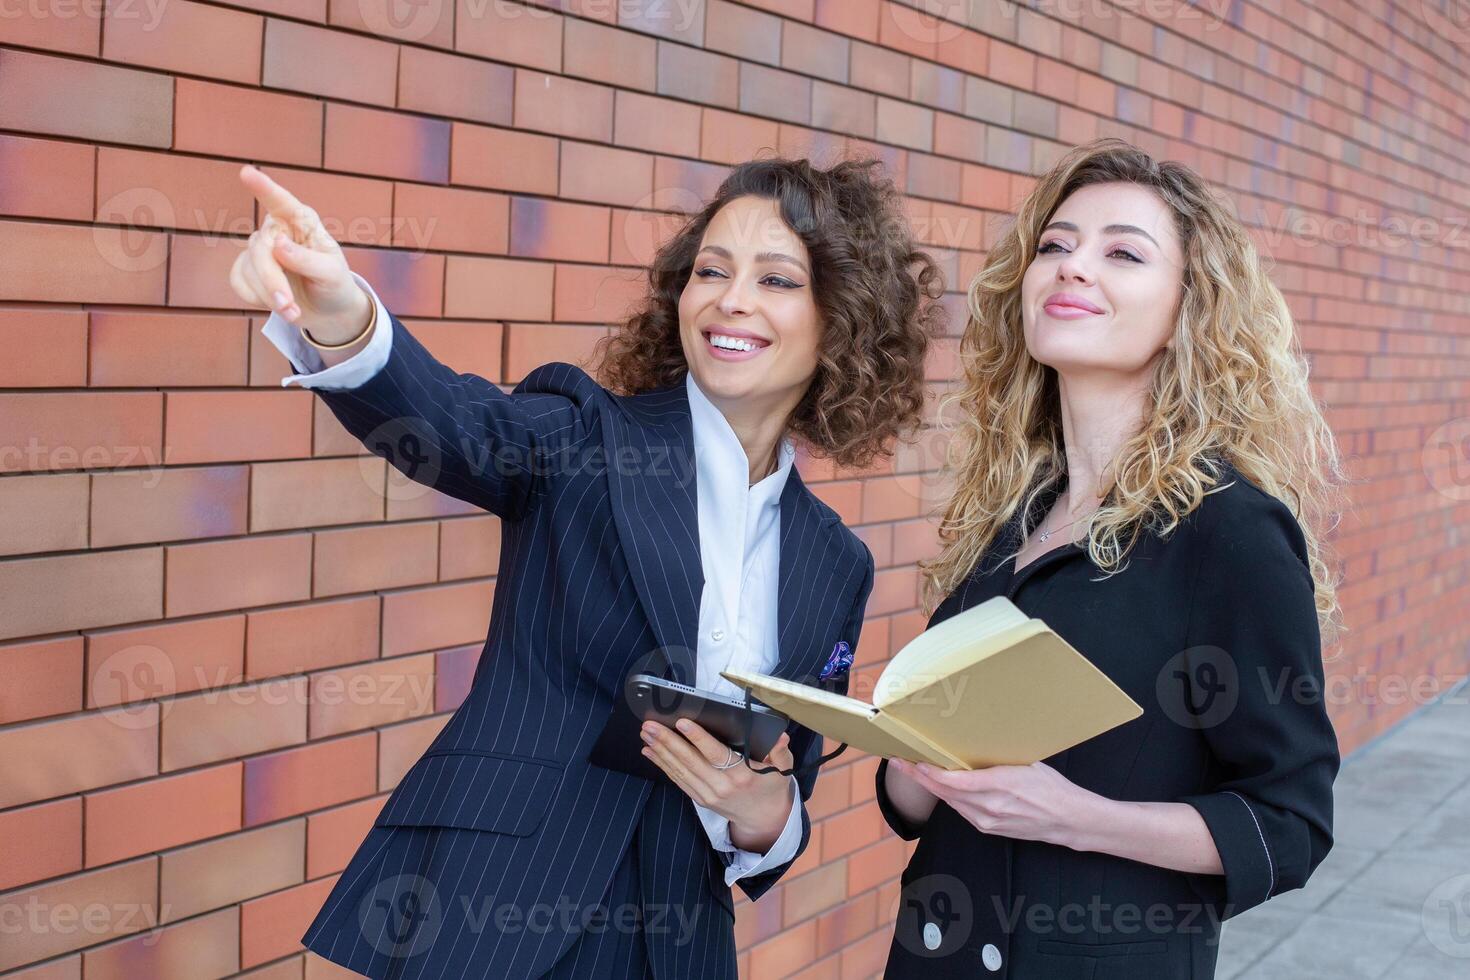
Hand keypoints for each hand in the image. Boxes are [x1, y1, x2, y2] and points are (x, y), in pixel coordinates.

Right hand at [230, 164, 369, 341]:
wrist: (327, 312)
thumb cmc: (334, 285)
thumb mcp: (331, 274)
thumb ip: (307, 259)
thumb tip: (278, 244)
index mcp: (302, 222)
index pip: (281, 202)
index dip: (264, 187)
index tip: (246, 173)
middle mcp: (278, 230)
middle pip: (260, 250)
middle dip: (272, 282)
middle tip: (289, 307)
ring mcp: (260, 249)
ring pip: (249, 269)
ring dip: (270, 296)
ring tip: (293, 311)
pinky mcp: (247, 269)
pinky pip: (238, 281)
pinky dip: (256, 299)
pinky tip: (277, 303)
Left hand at [641, 719, 794, 847]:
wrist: (764, 818)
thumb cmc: (772, 785)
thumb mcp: (782, 768)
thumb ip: (779, 750)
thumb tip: (780, 735)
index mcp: (742, 775)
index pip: (716, 754)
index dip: (698, 738)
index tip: (682, 722)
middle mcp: (722, 787)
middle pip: (690, 761)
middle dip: (668, 741)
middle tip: (650, 725)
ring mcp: (709, 795)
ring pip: (680, 771)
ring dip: (660, 751)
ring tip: (645, 733)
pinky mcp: (700, 799)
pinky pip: (678, 780)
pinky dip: (662, 765)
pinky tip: (650, 751)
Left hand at [888, 758, 1102, 850]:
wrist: (1068, 820)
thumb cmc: (1051, 787)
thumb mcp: (1023, 765)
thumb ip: (994, 762)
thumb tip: (971, 749)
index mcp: (999, 787)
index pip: (954, 781)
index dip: (930, 773)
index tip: (913, 761)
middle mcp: (989, 808)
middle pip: (945, 792)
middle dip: (919, 777)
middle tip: (900, 761)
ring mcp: (987, 821)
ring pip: (950, 802)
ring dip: (931, 787)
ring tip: (914, 770)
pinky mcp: (988, 828)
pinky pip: (961, 810)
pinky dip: (948, 796)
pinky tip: (940, 786)